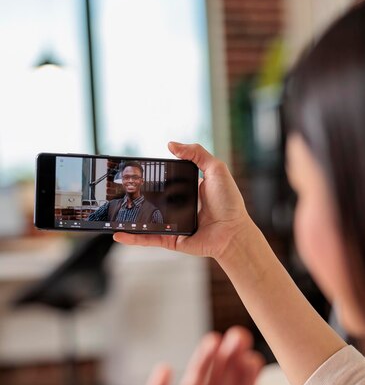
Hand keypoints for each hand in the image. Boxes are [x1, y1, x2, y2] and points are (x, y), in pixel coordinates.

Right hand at [113, 142, 252, 261]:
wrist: (233, 231)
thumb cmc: (229, 202)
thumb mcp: (216, 169)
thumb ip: (196, 153)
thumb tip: (171, 144)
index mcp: (187, 190)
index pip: (164, 181)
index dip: (151, 175)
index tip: (134, 170)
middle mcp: (178, 207)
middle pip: (152, 200)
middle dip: (134, 195)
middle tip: (117, 188)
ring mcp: (173, 224)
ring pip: (146, 220)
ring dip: (127, 218)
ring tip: (110, 211)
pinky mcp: (172, 240)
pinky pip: (150, 239)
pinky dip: (133, 238)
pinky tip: (118, 234)